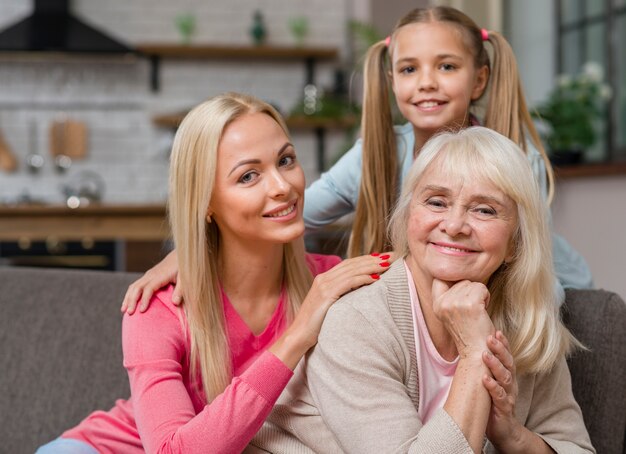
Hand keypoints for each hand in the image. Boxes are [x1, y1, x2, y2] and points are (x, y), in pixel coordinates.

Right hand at [121, 249, 181, 313]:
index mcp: (160, 276)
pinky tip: (127, 303)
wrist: (178, 256)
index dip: (145, 300)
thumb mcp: (184, 278)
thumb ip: (180, 290)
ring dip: (128, 298)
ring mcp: (147, 275)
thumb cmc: (182, 269)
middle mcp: (151, 275)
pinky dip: (129, 294)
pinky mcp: (146, 277)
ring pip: (133, 286)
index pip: (149, 288)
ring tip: (123, 311)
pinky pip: (135, 285)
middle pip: (137, 287)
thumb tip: (175, 302)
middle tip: (129, 313)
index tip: (142, 311)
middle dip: (132, 300)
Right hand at [270, 252, 392, 368]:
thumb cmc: (315, 325)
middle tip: (392, 256)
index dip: (366, 259)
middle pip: (352, 263)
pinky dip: (363, 278)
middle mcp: (323, 278)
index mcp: (323, 279)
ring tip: (388, 264)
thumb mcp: (329, 306)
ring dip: (372, 266)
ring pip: (352, 270)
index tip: (383, 257)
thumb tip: (359, 292)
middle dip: (373, 258)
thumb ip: (340, 296)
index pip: (349, 264)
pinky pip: (349, 282)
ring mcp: (324, 285)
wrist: (298, 336)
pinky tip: (376, 278)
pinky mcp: (326, 294)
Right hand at [431, 279, 494, 357]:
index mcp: (436, 305)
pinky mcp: (470, 304)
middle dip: (470, 291)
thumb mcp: (450, 313)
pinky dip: (487, 297)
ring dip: (480, 295)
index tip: (462, 295)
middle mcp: (443, 303)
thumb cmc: (469, 331)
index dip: (453, 282)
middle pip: (461, 281)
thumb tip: (455, 274)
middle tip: (471, 309)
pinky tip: (483, 310)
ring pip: (472, 283)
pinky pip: (482, 288)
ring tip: (477, 311)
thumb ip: (449, 295)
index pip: (440, 279)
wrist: (476, 352)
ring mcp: (456, 303)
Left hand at [482, 331, 522, 447]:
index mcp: (507, 375)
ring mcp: (509, 395)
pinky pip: (500, 396)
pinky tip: (485, 380)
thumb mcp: (490, 382)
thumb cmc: (493, 402)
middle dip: (500, 349)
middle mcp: (510, 383)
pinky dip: (493, 387)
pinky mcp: (504, 409)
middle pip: (508, 363)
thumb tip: (472, 348)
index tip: (495, 330)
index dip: (503, 343)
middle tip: (490, 337)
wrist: (504, 431)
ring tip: (486, 355)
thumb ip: (485, 367)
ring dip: (495, 365)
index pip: (507, 356)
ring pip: (505, 378)